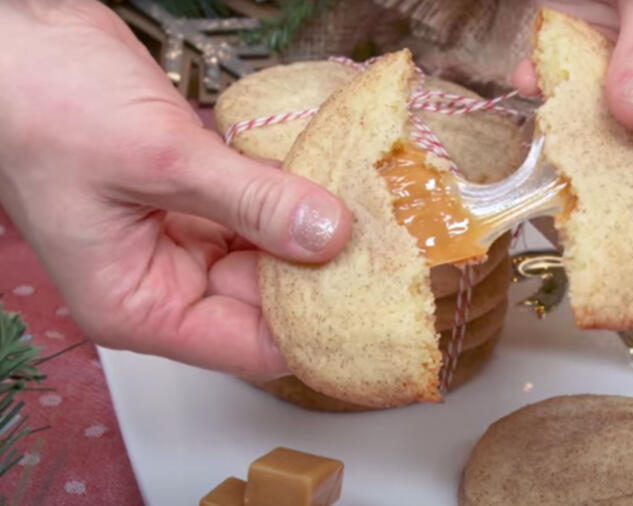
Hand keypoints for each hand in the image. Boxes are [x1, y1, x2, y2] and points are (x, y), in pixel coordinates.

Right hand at [0, 1, 351, 379]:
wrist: (14, 40)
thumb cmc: (42, 105)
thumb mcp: (158, 160)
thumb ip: (251, 200)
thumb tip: (329, 236)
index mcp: (139, 304)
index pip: (249, 347)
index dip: (314, 330)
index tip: (374, 300)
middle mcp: (164, 281)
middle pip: (268, 301)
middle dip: (322, 274)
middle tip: (387, 248)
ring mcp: (183, 237)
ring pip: (270, 253)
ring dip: (314, 232)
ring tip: (375, 214)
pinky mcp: (199, 196)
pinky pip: (261, 209)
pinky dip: (293, 197)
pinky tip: (335, 183)